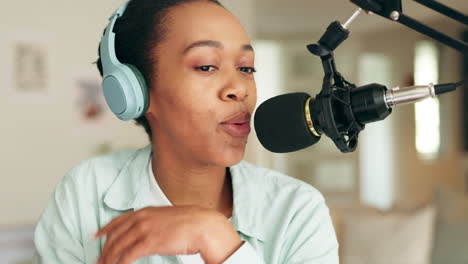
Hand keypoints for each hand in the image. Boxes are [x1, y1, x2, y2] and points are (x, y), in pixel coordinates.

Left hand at [95, 206, 242, 263]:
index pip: (119, 220)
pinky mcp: (149, 242)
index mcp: (146, 211)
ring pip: (118, 246)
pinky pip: (127, 255)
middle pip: (115, 235)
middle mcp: (142, 218)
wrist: (202, 225)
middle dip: (105, 248)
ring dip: (109, 258)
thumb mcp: (168, 217)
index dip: (106, 229)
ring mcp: (144, 230)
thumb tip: (150, 230)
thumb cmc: (190, 222)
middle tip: (98, 259)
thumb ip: (155, 221)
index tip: (98, 235)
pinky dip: (119, 263)